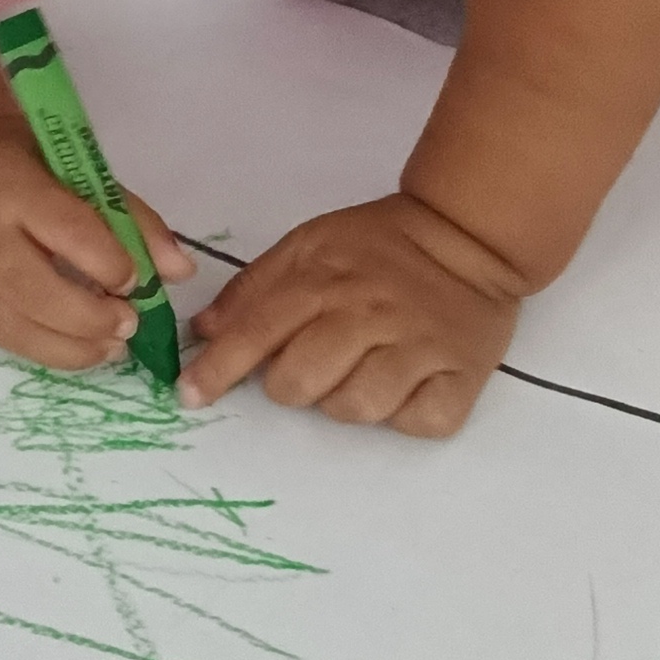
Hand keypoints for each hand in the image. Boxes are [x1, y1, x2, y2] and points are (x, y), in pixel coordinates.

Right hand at [0, 116, 190, 370]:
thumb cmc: (24, 165)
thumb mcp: (77, 171)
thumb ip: (130, 217)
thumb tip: (180, 271)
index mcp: (14, 189)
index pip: (65, 230)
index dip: (106, 263)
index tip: (135, 281)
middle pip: (35, 290)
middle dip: (90, 317)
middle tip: (129, 324)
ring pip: (19, 326)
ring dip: (74, 347)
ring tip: (113, 347)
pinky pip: (7, 340)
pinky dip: (50, 352)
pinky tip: (82, 350)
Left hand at [181, 192, 522, 439]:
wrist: (469, 237)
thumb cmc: (380, 245)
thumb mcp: (310, 244)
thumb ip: (255, 288)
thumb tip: (205, 331)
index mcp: (325, 280)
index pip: (256, 333)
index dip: (218, 370)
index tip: (190, 394)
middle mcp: (370, 314)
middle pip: (300, 383)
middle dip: (290, 385)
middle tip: (311, 364)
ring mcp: (419, 347)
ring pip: (356, 408)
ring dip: (347, 401)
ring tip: (362, 371)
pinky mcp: (462, 376)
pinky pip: (417, 422)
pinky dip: (405, 414)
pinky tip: (405, 385)